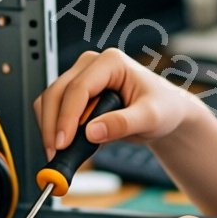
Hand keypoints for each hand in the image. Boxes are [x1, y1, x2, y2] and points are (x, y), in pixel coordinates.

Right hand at [33, 48, 198, 158]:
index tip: (63, 143)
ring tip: (62, 155)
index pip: (78, 88)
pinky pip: (54, 110)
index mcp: (111, 62)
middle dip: (53, 126)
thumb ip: (122, 124)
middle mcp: (91, 66)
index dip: (67, 117)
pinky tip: (67, 148)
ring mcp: (81, 78)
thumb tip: (92, 132)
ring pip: (50, 102)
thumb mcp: (150, 117)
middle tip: (56, 154)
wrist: (166, 112)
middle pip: (57, 93)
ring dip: (50, 129)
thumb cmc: (163, 107)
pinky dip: (55, 129)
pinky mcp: (75, 94)